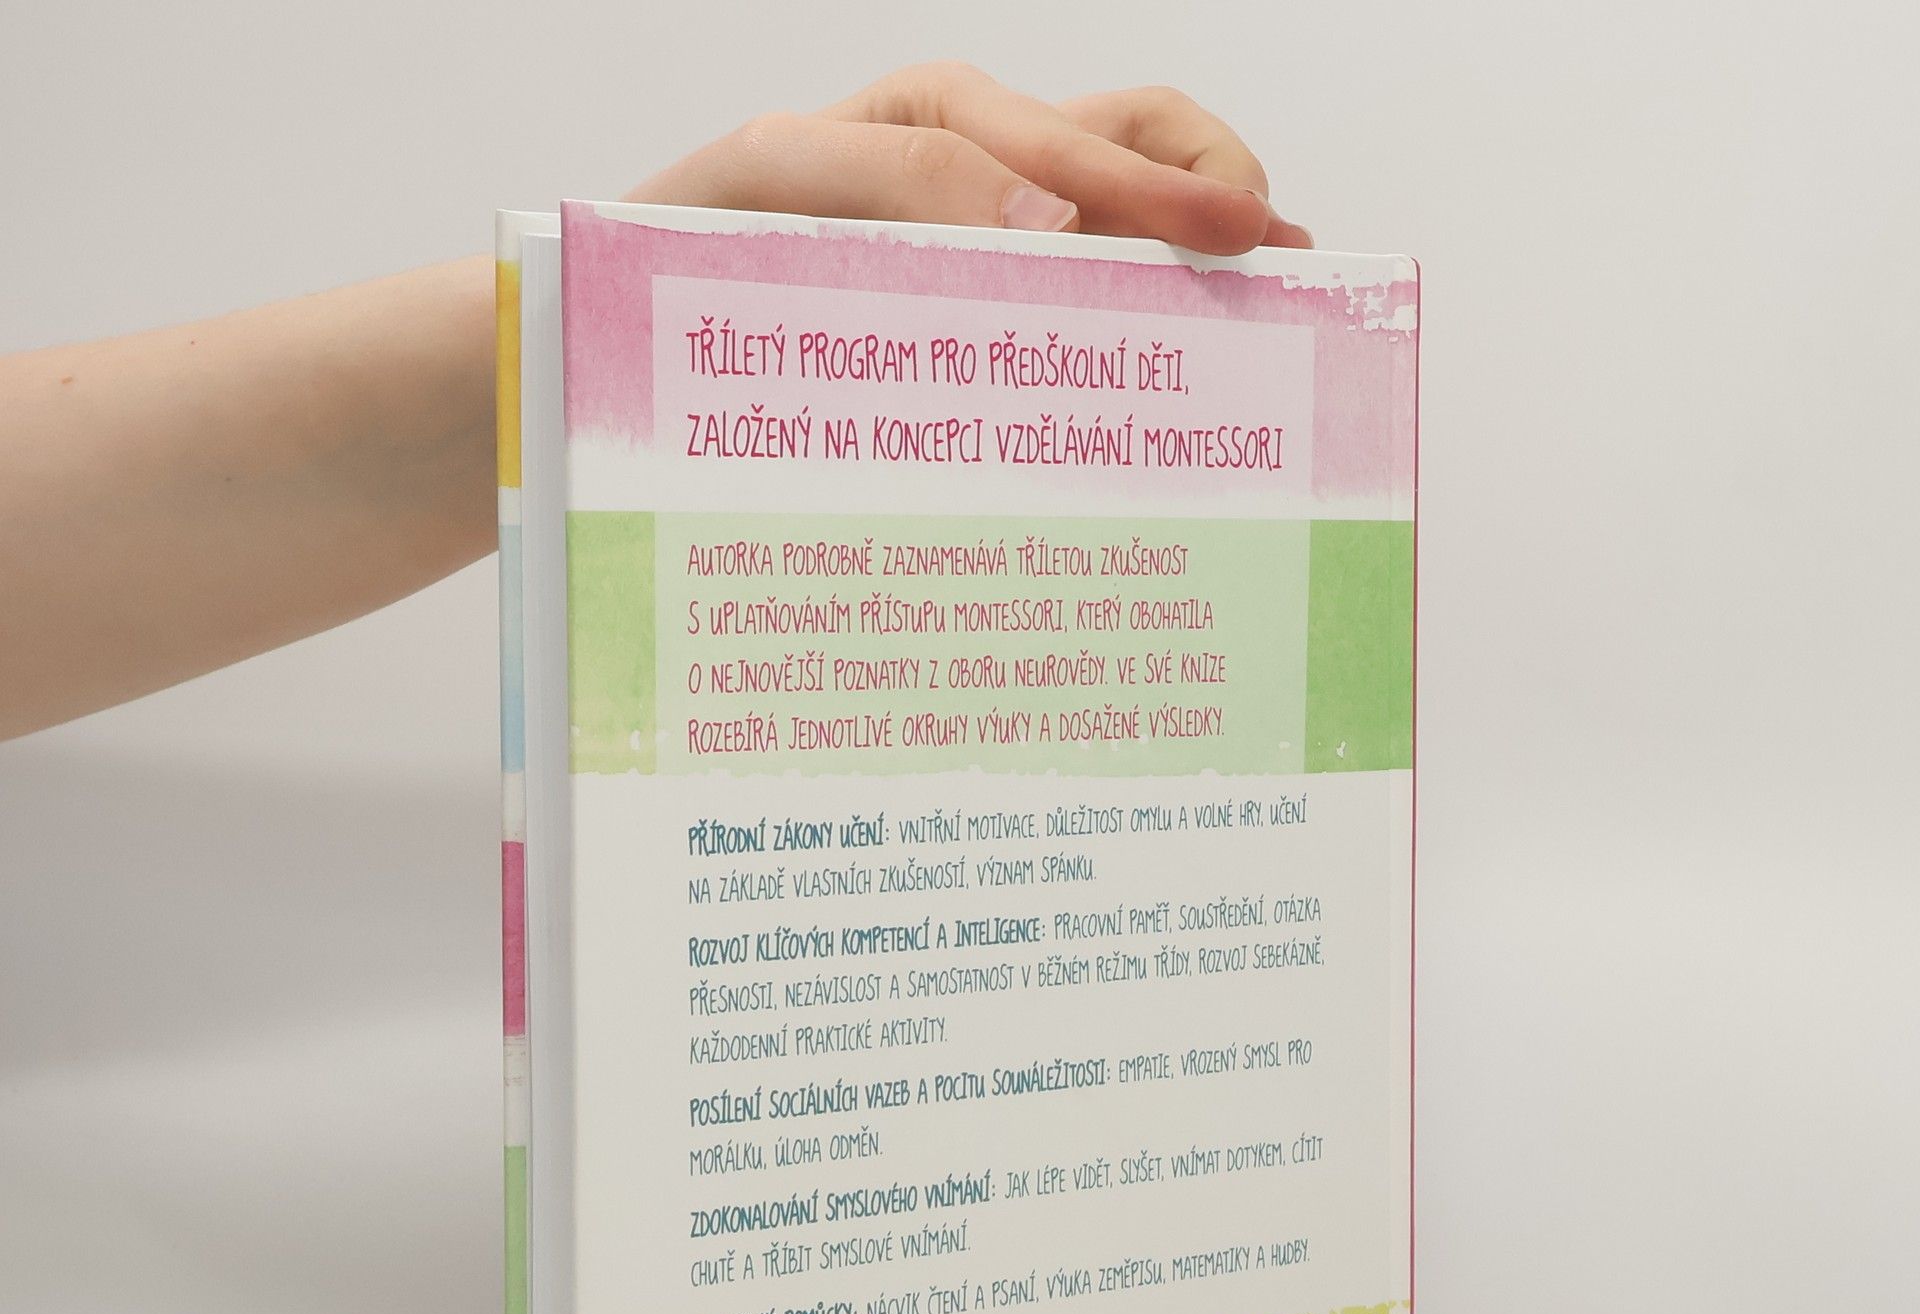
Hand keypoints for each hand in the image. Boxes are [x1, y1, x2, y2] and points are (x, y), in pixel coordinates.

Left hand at [629, 63, 1310, 255]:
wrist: (643, 322)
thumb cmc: (693, 239)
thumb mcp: (780, 184)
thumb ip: (906, 181)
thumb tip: (1053, 221)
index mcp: (945, 121)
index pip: (1092, 140)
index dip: (1170, 193)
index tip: (1234, 242)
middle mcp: (981, 169)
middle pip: (1142, 152)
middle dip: (1219, 200)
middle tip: (1276, 272)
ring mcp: (987, 236)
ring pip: (1128, 227)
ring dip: (1198, 262)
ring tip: (1269, 309)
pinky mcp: (978, 304)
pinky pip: (1080, 296)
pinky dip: (1144, 317)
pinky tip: (1190, 360)